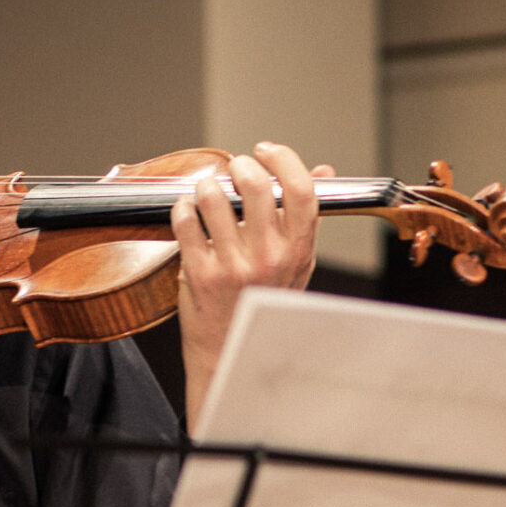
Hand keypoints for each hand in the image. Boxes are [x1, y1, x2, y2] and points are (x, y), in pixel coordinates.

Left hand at [173, 142, 331, 430]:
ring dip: (207, 186)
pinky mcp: (199, 276)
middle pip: (256, 185)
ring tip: (207, 194)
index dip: (282, 159)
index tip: (265, 151)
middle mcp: (269, 258)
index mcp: (297, 251)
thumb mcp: (296, 263)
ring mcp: (233, 267)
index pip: (301, 189)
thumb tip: (323, 170)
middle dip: (240, 166)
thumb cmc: (262, 304)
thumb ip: (305, 217)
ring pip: (213, 197)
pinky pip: (185, 220)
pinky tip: (188, 213)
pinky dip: (182, 207)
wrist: (231, 354)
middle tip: (234, 170)